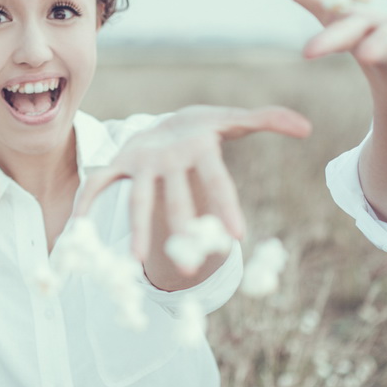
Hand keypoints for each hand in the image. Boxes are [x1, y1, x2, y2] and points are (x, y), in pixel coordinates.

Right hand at [71, 105, 311, 259]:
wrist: (167, 119)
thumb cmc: (207, 129)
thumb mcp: (235, 121)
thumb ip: (269, 121)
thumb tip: (308, 126)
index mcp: (200, 145)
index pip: (217, 179)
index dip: (226, 206)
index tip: (237, 237)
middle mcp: (169, 154)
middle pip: (176, 196)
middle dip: (183, 230)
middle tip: (192, 267)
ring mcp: (141, 160)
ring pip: (139, 199)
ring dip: (137, 229)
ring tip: (135, 261)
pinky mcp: (119, 165)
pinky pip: (98, 185)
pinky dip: (87, 205)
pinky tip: (79, 233)